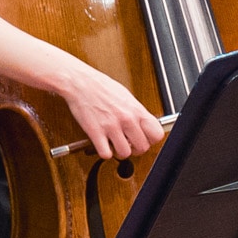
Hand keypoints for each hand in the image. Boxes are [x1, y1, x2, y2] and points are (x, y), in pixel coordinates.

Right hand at [50, 60, 164, 159]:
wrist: (81, 82)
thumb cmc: (101, 87)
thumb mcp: (126, 96)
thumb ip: (136, 112)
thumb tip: (143, 124)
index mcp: (136, 109)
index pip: (157, 134)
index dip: (151, 140)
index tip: (145, 139)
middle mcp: (126, 118)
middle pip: (143, 147)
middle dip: (136, 149)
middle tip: (129, 144)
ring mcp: (111, 126)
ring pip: (125, 153)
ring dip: (120, 152)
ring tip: (115, 145)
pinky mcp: (96, 132)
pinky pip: (106, 154)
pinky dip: (104, 153)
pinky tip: (103, 145)